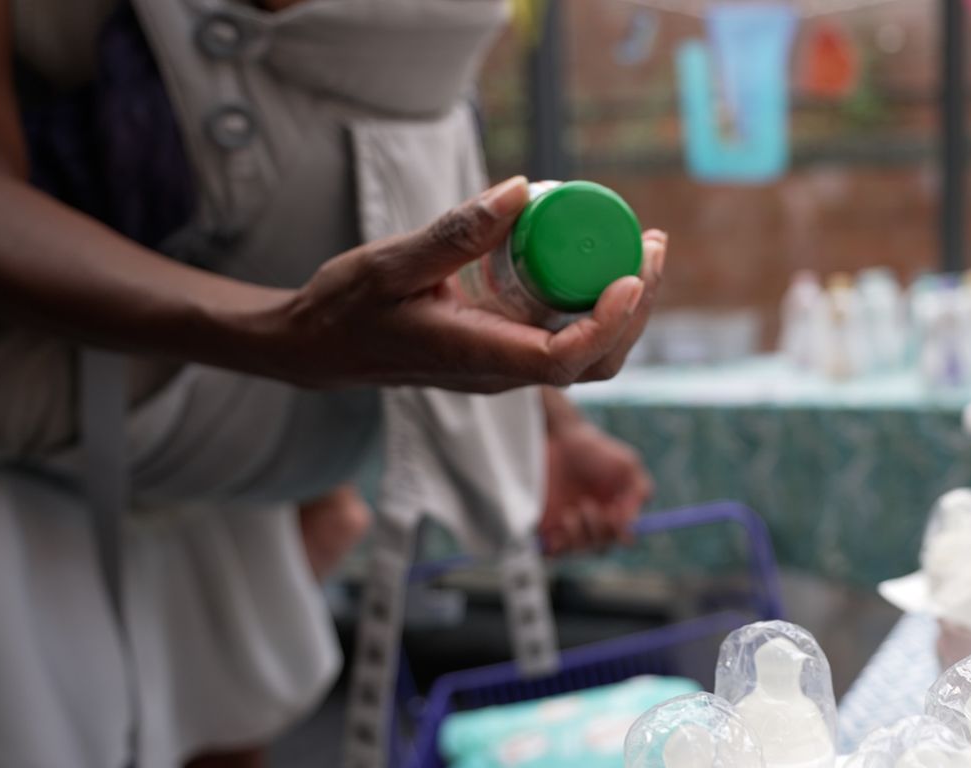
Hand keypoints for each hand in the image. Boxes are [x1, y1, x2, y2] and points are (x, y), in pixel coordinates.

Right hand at [266, 177, 666, 392]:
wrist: (318, 349)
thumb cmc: (346, 307)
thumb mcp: (392, 262)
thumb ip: (455, 232)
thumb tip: (522, 191)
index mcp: (476, 358)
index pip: (563, 358)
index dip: (608, 322)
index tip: (633, 274)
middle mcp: (500, 374)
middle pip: (596, 361)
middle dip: (637, 308)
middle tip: (652, 244)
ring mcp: (506, 368)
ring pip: (588, 354)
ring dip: (625, 307)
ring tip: (642, 247)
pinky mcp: (505, 354)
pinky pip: (566, 338)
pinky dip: (596, 304)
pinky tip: (599, 259)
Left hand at [540, 422, 652, 555]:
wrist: (561, 438)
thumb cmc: (597, 451)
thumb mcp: (628, 466)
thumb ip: (640, 492)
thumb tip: (632, 525)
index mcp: (616, 513)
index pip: (623, 538)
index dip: (622, 535)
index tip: (616, 520)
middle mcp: (595, 523)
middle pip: (602, 547)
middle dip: (599, 533)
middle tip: (590, 507)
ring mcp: (570, 526)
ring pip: (580, 550)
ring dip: (580, 535)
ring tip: (574, 511)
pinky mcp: (548, 526)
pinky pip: (553, 550)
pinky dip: (559, 544)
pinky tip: (563, 520)